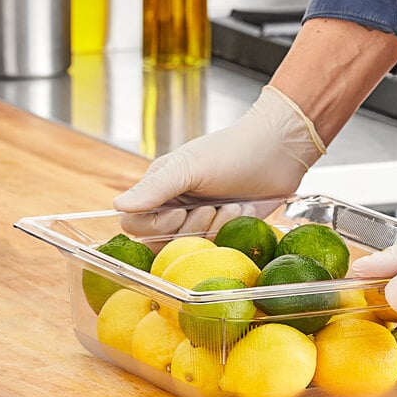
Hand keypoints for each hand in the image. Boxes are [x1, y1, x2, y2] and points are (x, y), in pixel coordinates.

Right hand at [113, 85, 324, 234]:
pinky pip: (217, 245)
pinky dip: (231, 230)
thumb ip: (155, 189)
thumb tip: (117, 206)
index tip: (181, 211)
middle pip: (163, 241)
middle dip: (192, 228)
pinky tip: (245, 210)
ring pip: (192, 246)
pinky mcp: (224, 228)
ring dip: (215, 228)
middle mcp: (175, 206)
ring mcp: (201, 219)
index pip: (134, 225)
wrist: (279, 151)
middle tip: (212, 207)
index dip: (155, 227)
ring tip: (233, 205)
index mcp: (159, 188)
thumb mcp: (190, 167)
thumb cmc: (233, 150)